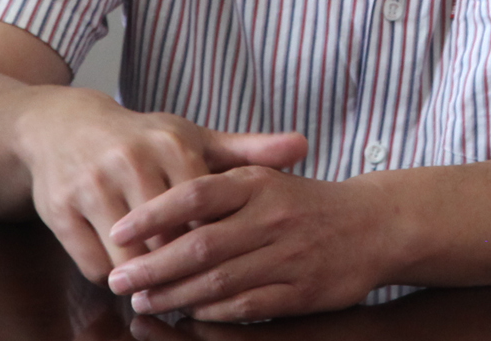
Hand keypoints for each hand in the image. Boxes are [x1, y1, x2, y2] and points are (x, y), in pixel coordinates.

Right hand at [16, 87, 306, 284]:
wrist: (64, 127)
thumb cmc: (142, 138)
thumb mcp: (193, 138)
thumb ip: (249, 149)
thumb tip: (305, 147)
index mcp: (171, 145)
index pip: (205, 213)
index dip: (216, 245)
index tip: (229, 264)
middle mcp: (129, 161)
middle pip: (167, 241)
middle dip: (181, 270)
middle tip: (195, 290)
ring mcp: (90, 186)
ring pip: (129, 258)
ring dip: (146, 279)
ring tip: (162, 289)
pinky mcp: (58, 210)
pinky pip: (93, 264)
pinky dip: (110, 275)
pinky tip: (124, 270)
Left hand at [105, 165, 386, 321]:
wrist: (372, 223)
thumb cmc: (302, 200)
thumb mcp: (263, 178)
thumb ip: (217, 185)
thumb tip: (155, 197)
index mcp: (257, 182)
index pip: (194, 192)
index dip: (153, 213)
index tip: (119, 230)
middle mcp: (271, 216)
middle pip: (200, 243)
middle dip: (153, 265)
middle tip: (119, 279)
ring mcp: (288, 255)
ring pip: (219, 280)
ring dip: (175, 294)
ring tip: (143, 301)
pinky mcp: (302, 290)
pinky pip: (247, 305)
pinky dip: (213, 312)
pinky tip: (189, 313)